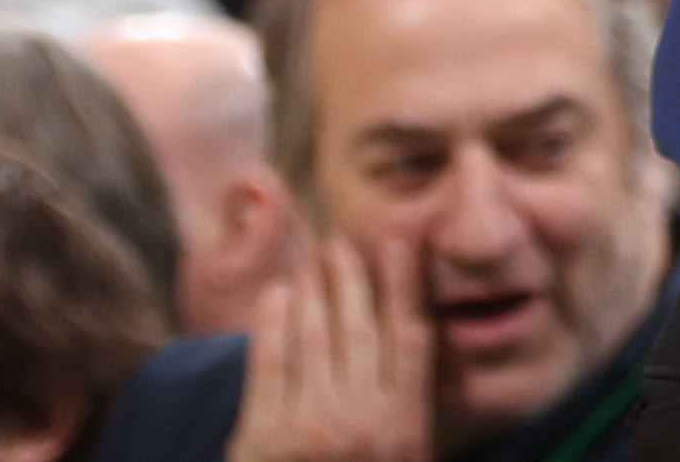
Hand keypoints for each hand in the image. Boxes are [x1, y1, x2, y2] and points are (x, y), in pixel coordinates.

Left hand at [232, 226, 428, 461]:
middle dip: (356, 276)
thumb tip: (417, 344)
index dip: (406, 285)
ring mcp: (310, 428)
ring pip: (316, 337)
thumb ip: (408, 417)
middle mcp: (362, 423)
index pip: (411, 337)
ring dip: (316, 289)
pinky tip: (276, 294)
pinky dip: (272, 323)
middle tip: (348, 241)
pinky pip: (268, 364)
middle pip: (361, 327)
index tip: (401, 245)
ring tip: (316, 258)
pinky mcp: (261, 438)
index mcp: (404, 429)